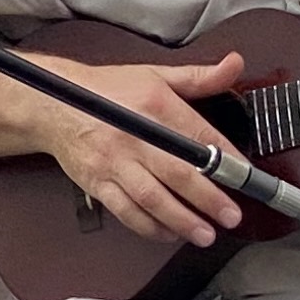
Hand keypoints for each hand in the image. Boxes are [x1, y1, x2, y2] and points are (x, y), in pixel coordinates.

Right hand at [36, 52, 248, 248]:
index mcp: (155, 106)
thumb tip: (233, 65)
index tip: (245, 175)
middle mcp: (136, 136)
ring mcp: (115, 162)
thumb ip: (200, 77)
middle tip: (231, 216)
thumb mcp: (156, 75)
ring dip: (181, 220)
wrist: (54, 104)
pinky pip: (126, 211)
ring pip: (152, 198)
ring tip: (205, 234)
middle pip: (178, 172)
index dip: (226, 158)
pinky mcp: (99, 182)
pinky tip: (168, 233)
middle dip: (208, 199)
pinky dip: (149, 227)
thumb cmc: (107, 92)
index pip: (199, 136)